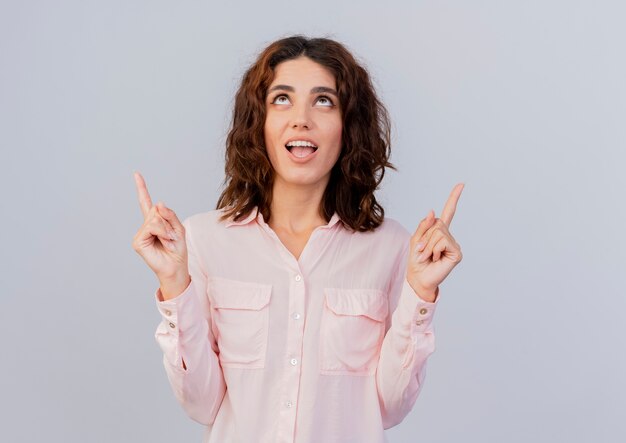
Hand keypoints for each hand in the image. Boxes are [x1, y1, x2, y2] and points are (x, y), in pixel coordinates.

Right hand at [131, 171, 188, 282]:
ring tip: (168, 240)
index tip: (136, 174)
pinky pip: (151, 227)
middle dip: (168, 221)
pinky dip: (162, 232)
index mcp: (155, 221)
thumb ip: (169, 214)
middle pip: (156, 210)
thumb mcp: (179, 228)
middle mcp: (146, 226)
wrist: (176, 266)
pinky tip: (164, 241)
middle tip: (172, 236)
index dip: (141, 188)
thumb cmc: (177, 249)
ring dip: (166, 229)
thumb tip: (158, 203)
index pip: (146, 202)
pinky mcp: (138, 241)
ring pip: (154, 219)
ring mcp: (140, 233)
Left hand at [407, 183, 463, 301]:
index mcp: (439, 232)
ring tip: (427, 256)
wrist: (418, 278)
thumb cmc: (417, 260)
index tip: (461, 184)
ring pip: (439, 232)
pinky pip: (443, 242)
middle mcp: (449, 237)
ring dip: (428, 245)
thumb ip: (424, 225)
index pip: (449, 212)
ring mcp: (454, 245)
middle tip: (422, 250)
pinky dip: (434, 249)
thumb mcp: (416, 239)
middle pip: (438, 224)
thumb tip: (433, 211)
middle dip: (425, 236)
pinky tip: (435, 259)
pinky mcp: (457, 253)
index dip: (454, 198)